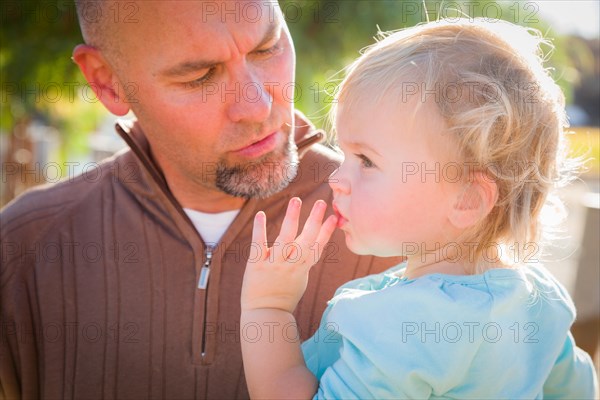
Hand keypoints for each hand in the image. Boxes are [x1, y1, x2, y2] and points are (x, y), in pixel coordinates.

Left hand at [241, 197, 337, 313]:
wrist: (265, 314)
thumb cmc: (284, 295)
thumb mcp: (300, 278)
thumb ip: (306, 260)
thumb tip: (316, 243)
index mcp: (303, 267)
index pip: (318, 246)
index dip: (327, 231)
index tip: (335, 216)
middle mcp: (291, 264)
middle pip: (307, 239)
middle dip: (315, 220)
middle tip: (322, 202)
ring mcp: (275, 264)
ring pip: (286, 238)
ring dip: (292, 218)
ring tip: (296, 200)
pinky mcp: (257, 266)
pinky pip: (259, 245)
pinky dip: (260, 229)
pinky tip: (261, 214)